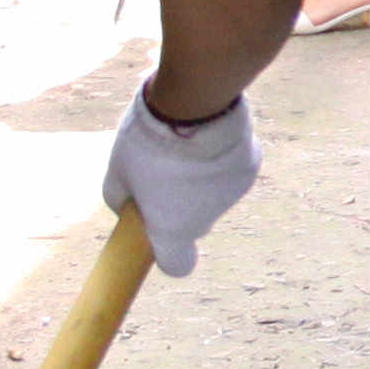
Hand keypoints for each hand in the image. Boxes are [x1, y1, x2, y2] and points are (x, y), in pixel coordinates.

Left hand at [102, 88, 260, 276]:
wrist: (195, 103)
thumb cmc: (149, 140)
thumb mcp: (118, 168)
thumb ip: (119, 196)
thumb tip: (123, 205)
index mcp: (172, 228)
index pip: (177, 265)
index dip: (168, 253)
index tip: (157, 233)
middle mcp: (207, 218)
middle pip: (195, 223)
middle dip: (181, 206)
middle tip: (163, 173)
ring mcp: (232, 194)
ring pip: (214, 193)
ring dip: (201, 177)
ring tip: (185, 141)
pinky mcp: (251, 167)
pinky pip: (231, 168)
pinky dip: (220, 157)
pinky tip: (208, 131)